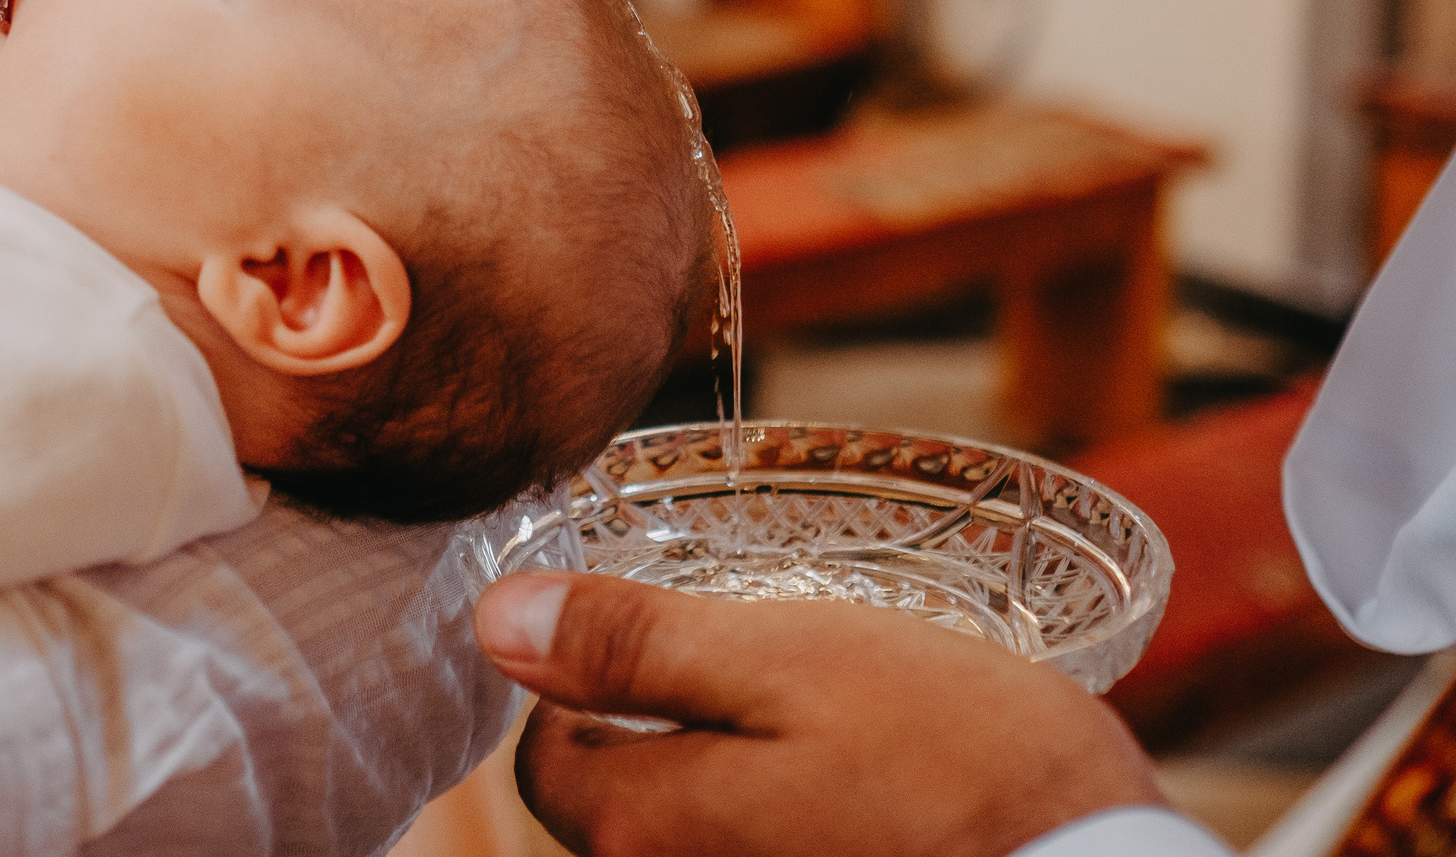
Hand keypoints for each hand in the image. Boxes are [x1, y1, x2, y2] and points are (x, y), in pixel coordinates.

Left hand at [474, 571, 1159, 856]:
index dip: (592, 688)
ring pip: (703, 844)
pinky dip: (798, 831)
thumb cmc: (960, 766)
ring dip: (744, 788)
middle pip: (622, 816)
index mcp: (644, 832)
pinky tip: (875, 806)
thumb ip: (633, 645)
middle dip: (672, 742)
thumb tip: (494, 621)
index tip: (676, 643)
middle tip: (779, 680)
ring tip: (843, 744)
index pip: (548, 763)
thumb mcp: (789, 658)